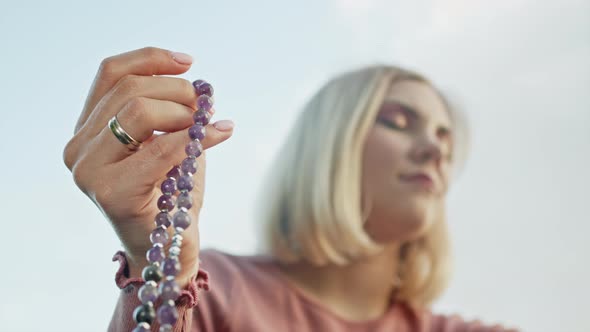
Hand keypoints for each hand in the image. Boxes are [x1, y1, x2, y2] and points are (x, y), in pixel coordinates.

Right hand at [63, 47, 233, 285]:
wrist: (168, 249)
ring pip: (139, 113)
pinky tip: (224, 132)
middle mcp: (79, 147)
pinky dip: (199, 136)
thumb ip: (171, 112)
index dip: (151, 59)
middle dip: (177, 90)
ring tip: (208, 123)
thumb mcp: (167, 143)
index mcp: (87, 129)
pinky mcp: (112, 193)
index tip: (189, 63)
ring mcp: (90, 171)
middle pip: (128, 90)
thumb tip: (199, 85)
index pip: (110, 74)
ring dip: (184, 112)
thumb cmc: (169, 194)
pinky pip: (162, 150)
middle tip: (206, 104)